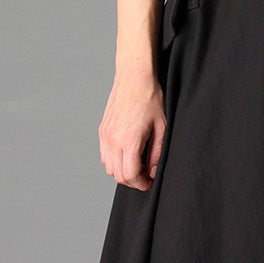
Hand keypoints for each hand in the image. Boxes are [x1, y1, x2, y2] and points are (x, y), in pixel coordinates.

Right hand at [99, 70, 166, 189]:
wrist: (134, 78)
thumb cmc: (150, 99)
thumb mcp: (161, 128)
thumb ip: (156, 153)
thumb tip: (152, 172)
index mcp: (128, 140)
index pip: (130, 175)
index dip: (141, 184)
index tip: (150, 182)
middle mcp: (112, 140)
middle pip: (118, 175)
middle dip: (133, 180)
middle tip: (146, 176)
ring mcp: (105, 135)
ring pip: (109, 167)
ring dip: (122, 171)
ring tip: (138, 165)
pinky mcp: (102, 130)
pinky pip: (104, 155)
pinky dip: (114, 161)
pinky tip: (127, 154)